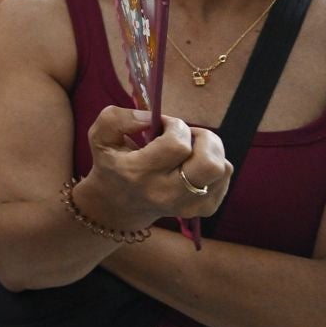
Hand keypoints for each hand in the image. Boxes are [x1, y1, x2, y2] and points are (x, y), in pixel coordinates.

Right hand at [77, 106, 231, 231]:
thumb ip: (117, 119)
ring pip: (222, 169)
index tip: (163, 125)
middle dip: (204, 139)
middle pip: (210, 165)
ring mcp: (188, 205)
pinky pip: (225, 177)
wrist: (119, 206)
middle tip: (187, 136)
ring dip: (211, 149)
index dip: (175, 126)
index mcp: (139, 174)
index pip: (177, 145)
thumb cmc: (112, 164)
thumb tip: (149, 117)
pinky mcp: (204, 209)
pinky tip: (193, 164)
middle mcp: (166, 193)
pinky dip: (215, 163)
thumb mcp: (100, 137)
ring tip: (190, 149)